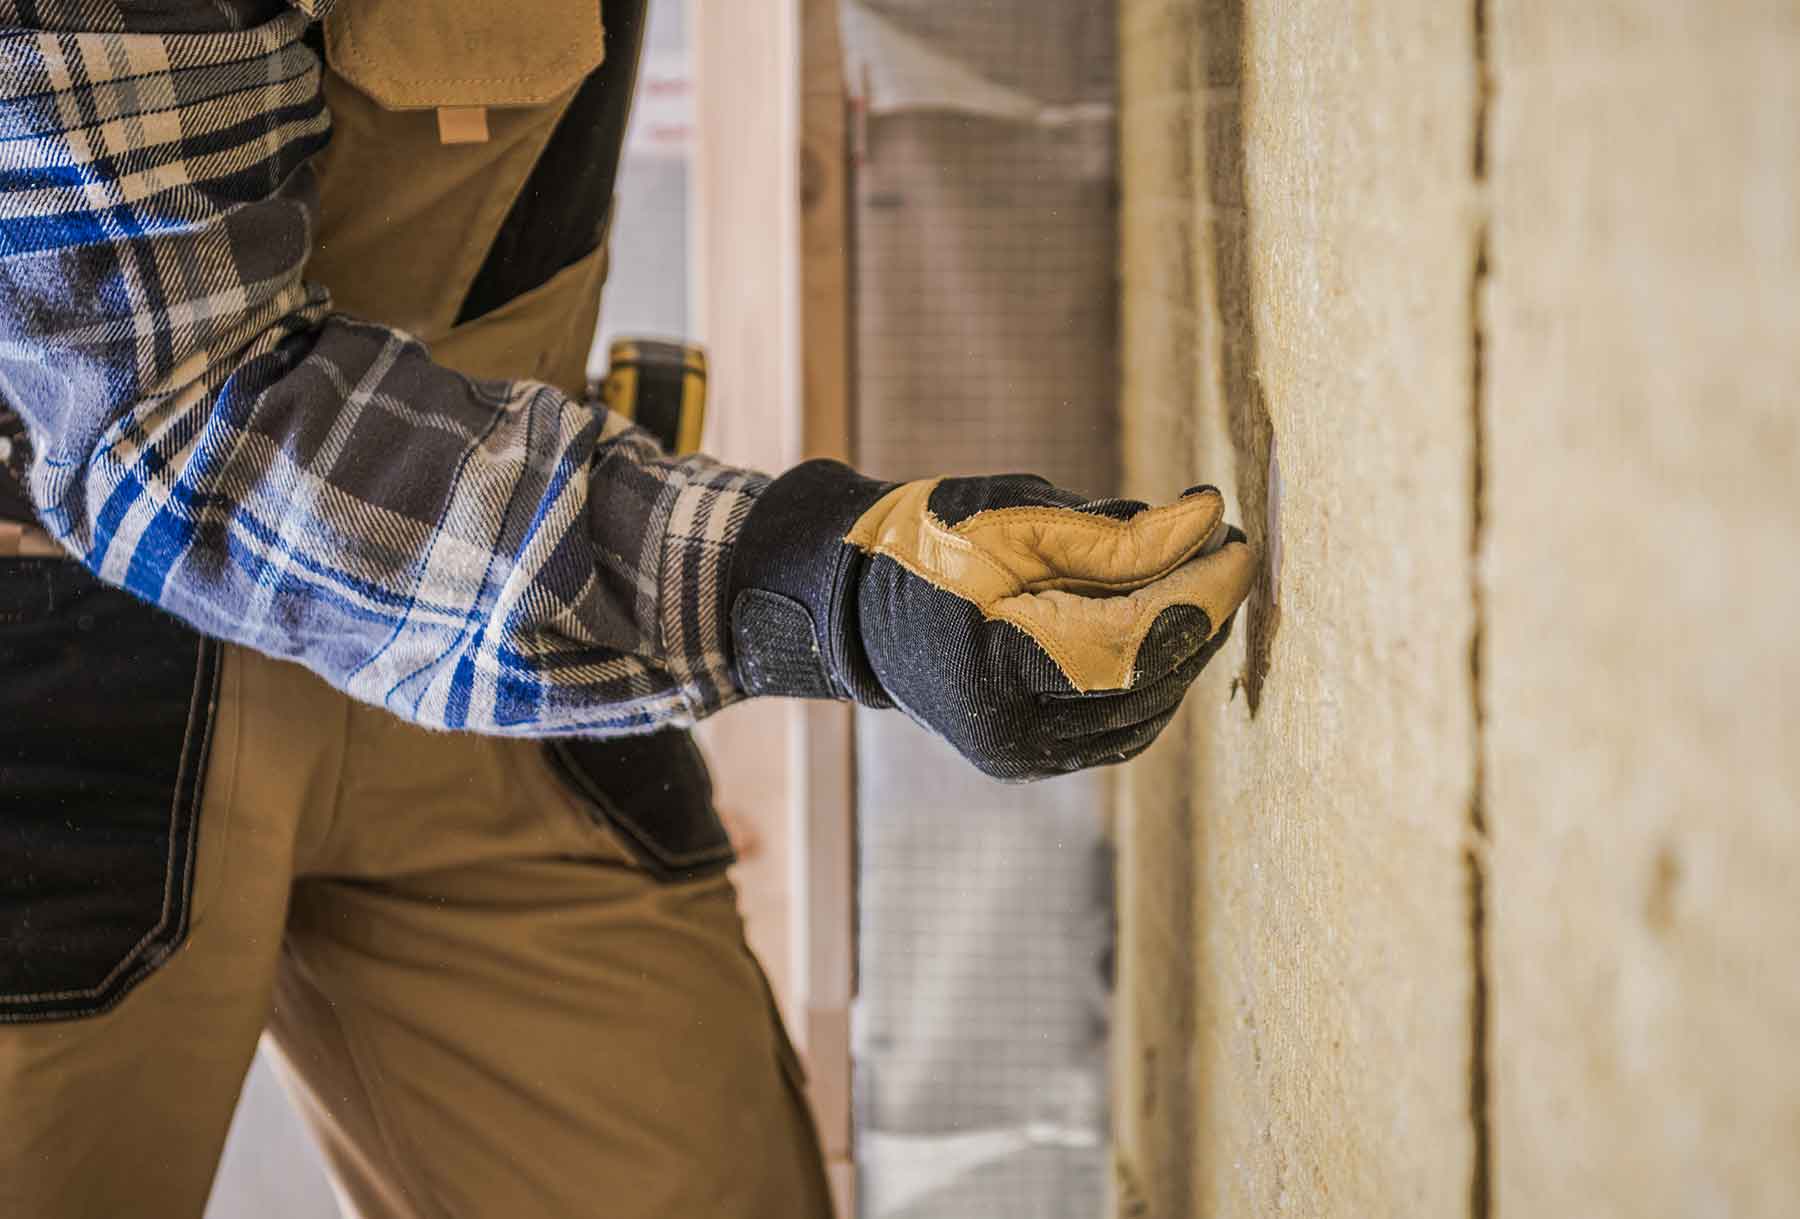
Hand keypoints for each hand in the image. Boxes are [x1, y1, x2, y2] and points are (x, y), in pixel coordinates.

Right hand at [728, 462, 1254, 780]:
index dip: (1196, 592)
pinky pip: (1123, 727)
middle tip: (1231, 554)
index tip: (1239, 541)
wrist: (859, 603)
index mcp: (993, 671)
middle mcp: (1010, 735)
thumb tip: (1209, 522)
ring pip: (1145, 711)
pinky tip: (1171, 629)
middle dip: (1201, 615)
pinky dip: (1156, 679)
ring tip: (1208, 584)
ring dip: (1187, 649)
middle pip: (1146, 681)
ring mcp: (1023, 758)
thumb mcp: (1015, 520)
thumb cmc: (932, 542)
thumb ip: (1114, 533)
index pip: (1129, 640)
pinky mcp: (1034, 761)